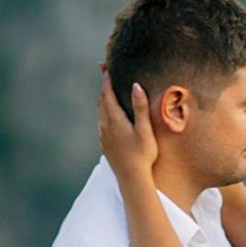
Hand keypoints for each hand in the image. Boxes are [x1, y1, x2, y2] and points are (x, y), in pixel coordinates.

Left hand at [98, 70, 156, 185]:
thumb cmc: (142, 154)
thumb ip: (140, 107)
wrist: (131, 179)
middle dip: (104, 87)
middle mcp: (105, 126)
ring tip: (110, 92)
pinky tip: (112, 117)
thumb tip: (135, 86)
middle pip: (102, 101)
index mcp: (114, 119)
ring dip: (104, 101)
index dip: (106, 80)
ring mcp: (103, 136)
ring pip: (101, 113)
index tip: (106, 68)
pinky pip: (103, 123)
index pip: (107, 94)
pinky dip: (106, 113)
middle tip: (106, 75)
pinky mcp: (105, 144)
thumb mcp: (145, 130)